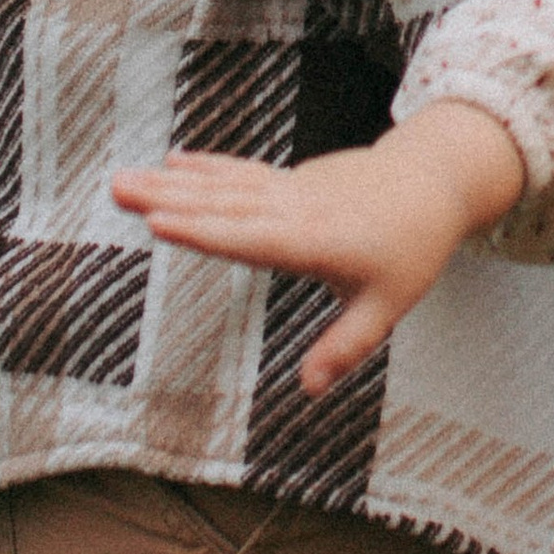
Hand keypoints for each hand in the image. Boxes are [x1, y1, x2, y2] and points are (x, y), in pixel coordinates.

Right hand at [110, 100, 526, 395]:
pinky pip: (240, 173)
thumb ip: (346, 347)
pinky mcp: (292, 180)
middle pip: (222, 205)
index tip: (158, 223)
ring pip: (223, 185)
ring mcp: (291, 189)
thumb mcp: (388, 306)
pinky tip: (172, 162)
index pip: (249, 238)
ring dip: (172, 182)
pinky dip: (205, 167)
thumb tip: (310, 391)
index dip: (204, 232)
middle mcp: (294, 209)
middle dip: (167, 199)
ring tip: (122, 181)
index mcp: (313, 241)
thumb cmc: (413, 247)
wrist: (436, 181)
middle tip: (117, 190)